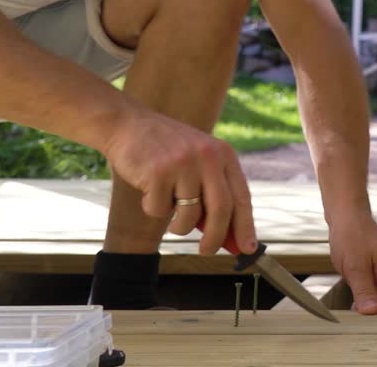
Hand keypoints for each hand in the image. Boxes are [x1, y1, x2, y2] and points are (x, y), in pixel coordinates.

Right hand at [103, 108, 255, 254]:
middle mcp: (208, 156)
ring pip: (188, 216)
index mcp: (223, 154)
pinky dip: (153, 209)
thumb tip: (228, 239)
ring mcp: (183, 163)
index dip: (246, 226)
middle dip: (215, 238)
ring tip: (168, 208)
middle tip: (206, 251)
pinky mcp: (158, 171)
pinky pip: (160, 210)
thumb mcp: (198, 163)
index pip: (241, 197)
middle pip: (221, 210)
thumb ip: (213, 195)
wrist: (127, 124)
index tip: (249, 249)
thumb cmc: (166, 152)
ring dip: (177, 224)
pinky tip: (148, 189)